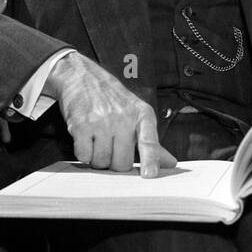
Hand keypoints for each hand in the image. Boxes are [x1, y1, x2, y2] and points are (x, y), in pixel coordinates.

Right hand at [45, 52, 177, 177]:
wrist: (83, 77)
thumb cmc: (112, 99)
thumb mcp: (136, 113)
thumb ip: (151, 141)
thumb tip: (170, 163)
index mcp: (142, 114)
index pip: (149, 141)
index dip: (150, 160)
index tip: (150, 175)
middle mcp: (124, 117)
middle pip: (122, 163)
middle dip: (115, 162)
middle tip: (111, 147)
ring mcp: (102, 121)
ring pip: (102, 162)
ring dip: (98, 158)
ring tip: (98, 140)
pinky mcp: (81, 125)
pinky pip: (84, 156)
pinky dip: (83, 153)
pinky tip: (86, 139)